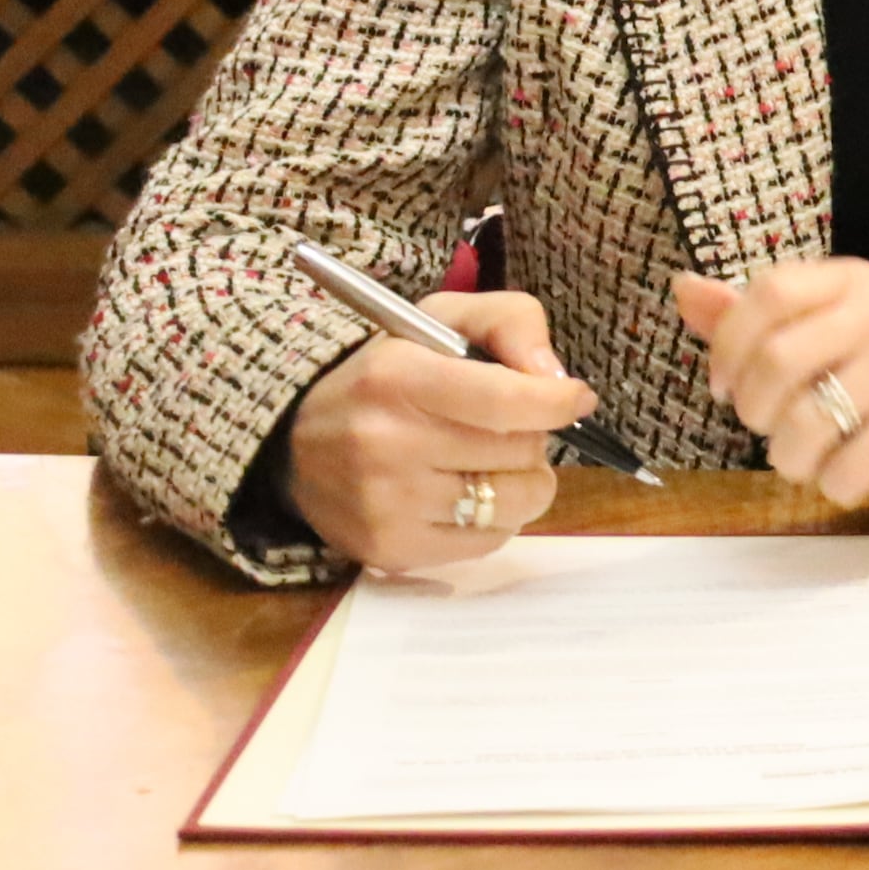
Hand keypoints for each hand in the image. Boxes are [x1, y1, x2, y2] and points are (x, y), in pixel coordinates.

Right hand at [286, 290, 587, 573]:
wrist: (293, 441)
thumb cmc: (386, 375)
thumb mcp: (440, 319)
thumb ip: (511, 322)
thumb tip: (557, 380)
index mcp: (397, 378)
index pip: (508, 400)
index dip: (558, 401)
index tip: (575, 397)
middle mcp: (385, 444)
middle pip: (520, 450)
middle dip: (530, 434)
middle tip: (501, 425)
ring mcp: (385, 505)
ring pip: (514, 501)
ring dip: (519, 479)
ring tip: (485, 460)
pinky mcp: (390, 550)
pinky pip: (490, 541)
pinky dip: (493, 518)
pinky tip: (463, 493)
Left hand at [671, 262, 868, 506]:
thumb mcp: (826, 332)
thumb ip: (753, 317)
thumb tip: (682, 288)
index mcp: (853, 282)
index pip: (769, 294)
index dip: (729, 346)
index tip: (723, 387)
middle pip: (777, 362)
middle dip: (757, 412)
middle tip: (771, 428)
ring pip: (806, 424)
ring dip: (792, 460)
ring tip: (808, 459)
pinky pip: (848, 466)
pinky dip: (836, 484)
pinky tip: (852, 472)